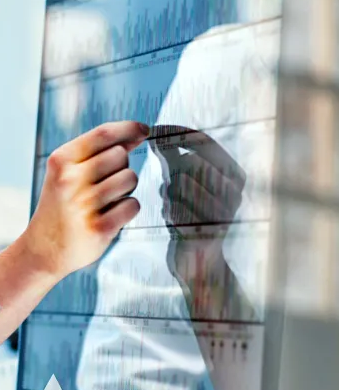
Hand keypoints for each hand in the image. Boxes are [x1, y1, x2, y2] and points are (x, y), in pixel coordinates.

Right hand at [22, 121, 149, 277]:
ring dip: (125, 188)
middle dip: (120, 166)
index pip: (103, 134)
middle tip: (104, 183)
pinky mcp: (99, 228)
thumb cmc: (59, 206)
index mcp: (60, 161)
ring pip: (130, 178)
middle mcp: (70, 180)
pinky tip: (109, 216)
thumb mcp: (65, 173)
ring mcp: (84, 204)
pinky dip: (126, 210)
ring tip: (105, 200)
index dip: (129, 128)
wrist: (42, 248)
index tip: (143, 130)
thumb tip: (137, 132)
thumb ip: (97, 152)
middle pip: (120, 155)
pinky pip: (132, 205)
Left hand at [152, 125, 251, 320]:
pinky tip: (176, 219)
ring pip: (180, 182)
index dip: (175, 133)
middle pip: (188, 162)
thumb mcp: (182, 181)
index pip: (203, 141)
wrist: (196, 262)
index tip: (153, 133)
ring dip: (170, 194)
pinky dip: (170, 209)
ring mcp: (224, 210)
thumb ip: (171, 155)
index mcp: (235, 174)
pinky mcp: (208, 228)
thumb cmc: (187, 216)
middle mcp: (235, 190)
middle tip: (173, 187)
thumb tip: (153, 128)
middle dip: (173, 172)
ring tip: (177, 205)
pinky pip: (176, 205)